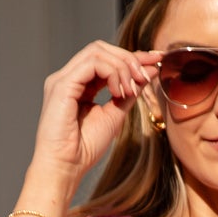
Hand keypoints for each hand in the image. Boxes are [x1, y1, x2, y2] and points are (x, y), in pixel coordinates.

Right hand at [31, 40, 163, 187]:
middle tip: (146, 76)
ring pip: (97, 51)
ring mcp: (62, 79)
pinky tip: (119, 92)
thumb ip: (129, 93)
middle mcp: (68, 77)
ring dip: (122, 67)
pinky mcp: (61, 85)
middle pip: (101, 48)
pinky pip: (92, 63)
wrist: (65, 168)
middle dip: (129, 58)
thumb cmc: (84, 149)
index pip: (106, 59)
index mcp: (79, 84)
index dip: (132, 56)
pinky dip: (112, 73)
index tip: (156, 59)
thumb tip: (149, 71)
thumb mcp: (114, 116)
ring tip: (131, 90)